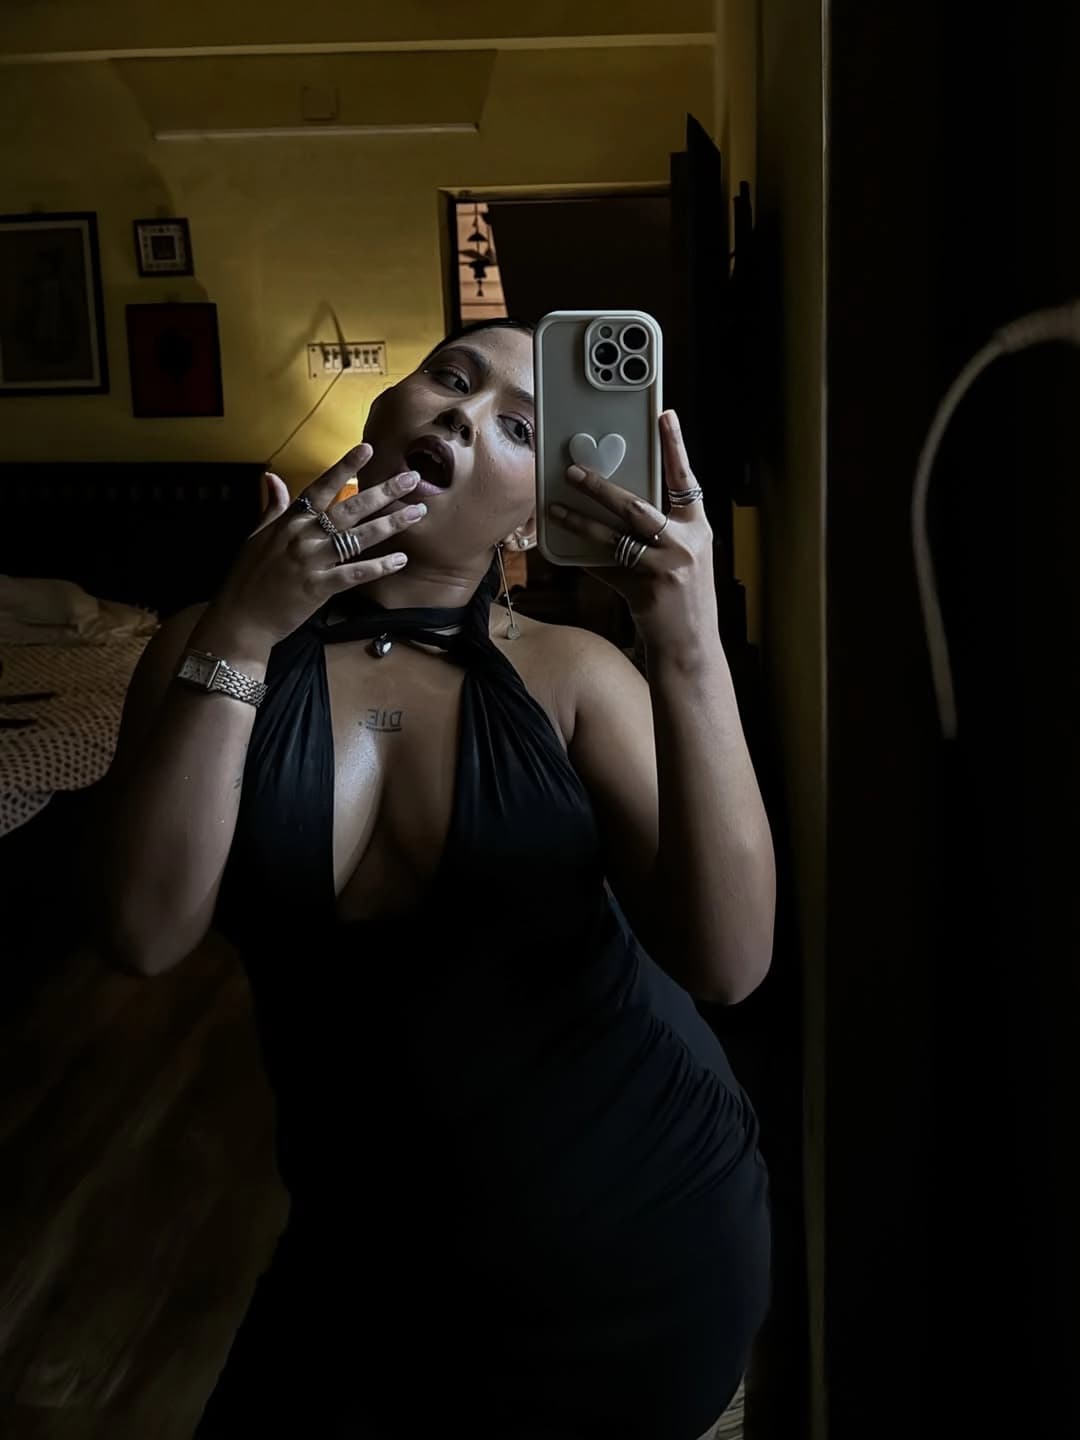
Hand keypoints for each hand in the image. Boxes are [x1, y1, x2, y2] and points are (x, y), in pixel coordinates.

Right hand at [206, 443, 426, 650]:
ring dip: (390, 524)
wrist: (240, 618)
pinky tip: (400, 559)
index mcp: (288, 522)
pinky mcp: (318, 588)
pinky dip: (378, 566)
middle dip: (383, 492)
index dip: (344, 467)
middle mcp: (302, 537)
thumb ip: (272, 507)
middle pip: (349, 508)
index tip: (366, 449)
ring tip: (417, 513)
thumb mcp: (256, 536)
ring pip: (357, 537)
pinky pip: (354, 574)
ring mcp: (310, 562)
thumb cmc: (248, 577)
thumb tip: (273, 477)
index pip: (320, 487)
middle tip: (412, 479)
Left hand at [546, 410, 718, 657]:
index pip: (685, 480)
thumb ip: (662, 532)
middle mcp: (685, 545)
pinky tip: (564, 549)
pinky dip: (584, 558)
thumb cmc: (685, 599)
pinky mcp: (645, 591)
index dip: (675, 447)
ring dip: (580, 521)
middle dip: (600, 487)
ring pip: (614, 536)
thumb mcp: (686, 558)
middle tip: (573, 471)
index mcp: (697, 530)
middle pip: (636, 506)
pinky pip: (606, 567)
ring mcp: (665, 569)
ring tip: (555, 508)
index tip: (665, 415)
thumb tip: (620, 504)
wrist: (691, 647)